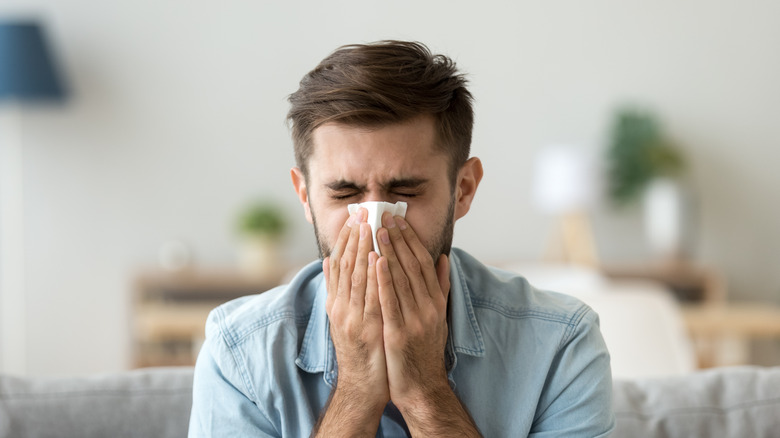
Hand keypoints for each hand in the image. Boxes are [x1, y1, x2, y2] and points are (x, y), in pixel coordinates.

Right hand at [315, 209, 387, 434]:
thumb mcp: (343, 319)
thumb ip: (337, 291)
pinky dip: (373, 277)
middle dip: (354, 238)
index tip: (354, 218)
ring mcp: (352, 319)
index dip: (346, 240)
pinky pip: (371, 298)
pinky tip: (378, 258)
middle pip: (346, 267)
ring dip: (363, 250)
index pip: (340, 265)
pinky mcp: (367, 330)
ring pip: (357, 278)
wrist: (362, 388)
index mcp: (337, 304)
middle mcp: (341, 309)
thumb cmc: (359, 352)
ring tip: (369, 226)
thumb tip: (329, 262)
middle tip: (362, 213)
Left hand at [374, 212, 450, 406]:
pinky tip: (375, 262)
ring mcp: (415, 320)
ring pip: (401, 279)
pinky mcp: (400, 334)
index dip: (410, 239)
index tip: (398, 219)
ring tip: (377, 229)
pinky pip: (390, 302)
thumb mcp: (438, 316)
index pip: (423, 262)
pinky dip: (383, 280)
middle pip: (412, 265)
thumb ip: (440, 287)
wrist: (421, 388)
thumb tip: (444, 258)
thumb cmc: (425, 351)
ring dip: (389, 252)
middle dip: (397, 238)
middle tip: (384, 215)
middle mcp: (428, 307)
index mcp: (436, 301)